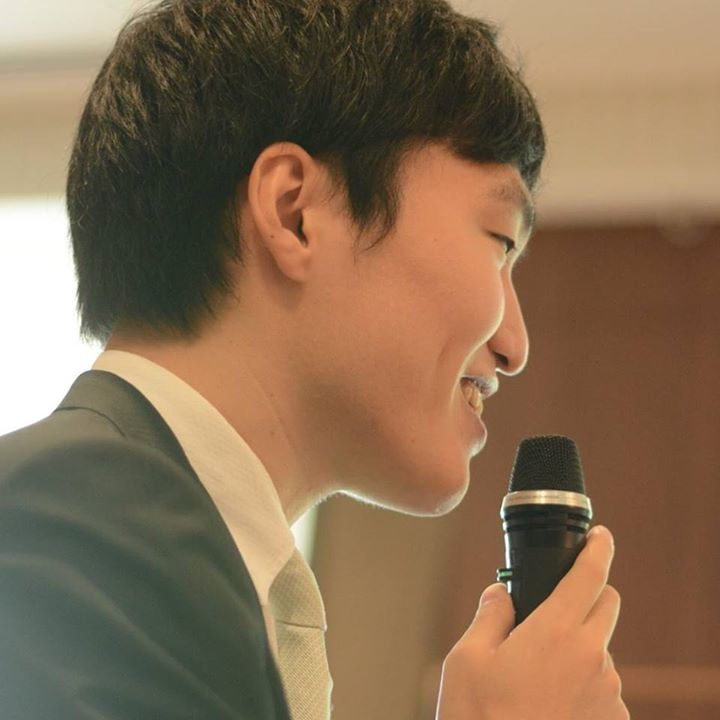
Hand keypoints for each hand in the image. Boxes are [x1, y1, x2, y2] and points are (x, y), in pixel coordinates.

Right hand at [435, 526, 628, 719]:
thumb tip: (501, 595)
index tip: (601, 535)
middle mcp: (592, 659)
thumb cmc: (479, 718)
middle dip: (587, 594)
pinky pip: (603, 687)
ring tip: (537, 673)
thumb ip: (490, 614)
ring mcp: (607, 695)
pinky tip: (549, 703)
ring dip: (580, 645)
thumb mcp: (468, 658)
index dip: (598, 549)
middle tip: (553, 607)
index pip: (589, 575)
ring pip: (601, 647)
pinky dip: (583, 682)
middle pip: (607, 605)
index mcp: (556, 632)